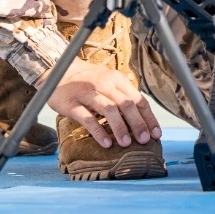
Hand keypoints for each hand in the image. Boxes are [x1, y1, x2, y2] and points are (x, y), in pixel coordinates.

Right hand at [38, 57, 162, 148]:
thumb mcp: (108, 82)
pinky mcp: (71, 104)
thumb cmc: (88, 81)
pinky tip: (106, 143)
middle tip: (145, 140)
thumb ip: (123, 96)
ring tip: (126, 143)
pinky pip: (87, 118)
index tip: (157, 134)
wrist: (58, 70)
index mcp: (116, 79)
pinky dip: (98, 131)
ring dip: (120, 127)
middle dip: (138, 123)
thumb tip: (143, 120)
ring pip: (109, 109)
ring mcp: (87, 93)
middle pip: (126, 104)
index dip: (148, 117)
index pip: (138, 99)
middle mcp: (104, 84)